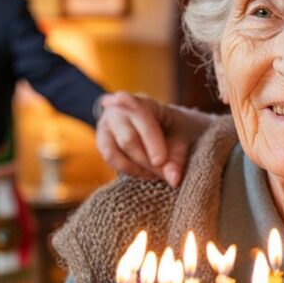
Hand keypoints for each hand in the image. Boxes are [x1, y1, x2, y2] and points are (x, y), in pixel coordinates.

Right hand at [95, 92, 212, 187]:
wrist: (157, 123)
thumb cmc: (171, 127)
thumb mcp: (181, 136)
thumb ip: (177, 157)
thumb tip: (173, 180)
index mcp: (141, 102)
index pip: (143, 120)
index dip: (152, 143)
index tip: (161, 162)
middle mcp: (118, 110)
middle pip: (127, 139)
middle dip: (146, 161)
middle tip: (162, 174)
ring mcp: (106, 126)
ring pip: (113, 152)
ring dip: (135, 168)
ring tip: (154, 175)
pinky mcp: (102, 141)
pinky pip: (109, 160)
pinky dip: (127, 170)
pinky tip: (144, 173)